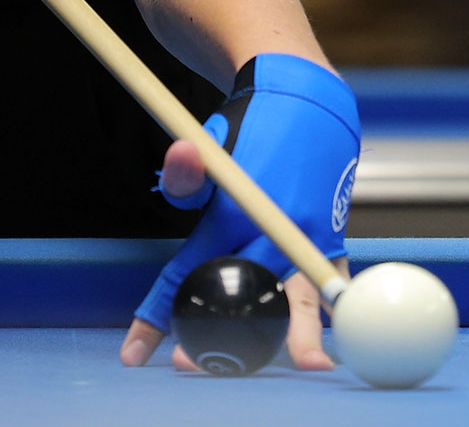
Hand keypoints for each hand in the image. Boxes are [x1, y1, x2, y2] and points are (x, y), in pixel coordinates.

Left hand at [119, 140, 346, 370]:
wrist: (312, 102)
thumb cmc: (255, 129)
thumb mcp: (214, 143)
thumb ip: (190, 173)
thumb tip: (179, 158)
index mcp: (236, 213)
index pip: (186, 275)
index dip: (156, 317)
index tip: (133, 354)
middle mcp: (275, 230)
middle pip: (244, 298)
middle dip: (219, 338)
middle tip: (189, 366)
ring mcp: (310, 238)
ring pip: (301, 299)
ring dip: (298, 336)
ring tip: (306, 364)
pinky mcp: (335, 239)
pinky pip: (331, 287)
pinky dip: (327, 314)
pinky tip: (321, 344)